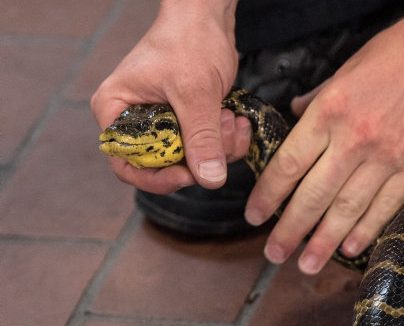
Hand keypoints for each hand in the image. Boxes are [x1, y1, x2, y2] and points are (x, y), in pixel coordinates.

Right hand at [90, 0, 250, 193]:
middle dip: (201, 157)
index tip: (189, 175)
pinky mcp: (188, 122)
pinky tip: (237, 118)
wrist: (207, 17)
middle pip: (165, 166)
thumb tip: (209, 180)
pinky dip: (227, 140)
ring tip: (231, 117)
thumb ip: (202, 137)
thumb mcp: (195, 92)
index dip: (157, 179)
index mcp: (116, 112)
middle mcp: (135, 122)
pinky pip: (208, 147)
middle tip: (223, 130)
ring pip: (192, 160)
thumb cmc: (188, 42)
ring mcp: (163, 123)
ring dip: (220, 147)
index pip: (126, 165)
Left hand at [244, 6, 403, 274]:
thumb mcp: (345, 69)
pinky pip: (387, 206)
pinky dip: (367, 230)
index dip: (268, 195)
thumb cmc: (399, 52)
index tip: (254, 215)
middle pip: (313, 195)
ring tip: (307, 265)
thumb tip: (295, 116)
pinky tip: (350, 250)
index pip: (288, 164)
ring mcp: (388, 156)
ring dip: (324, 241)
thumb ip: (319, 99)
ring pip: (348, 208)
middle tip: (274, 254)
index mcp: (330, 111)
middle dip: (289, 229)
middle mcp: (354, 138)